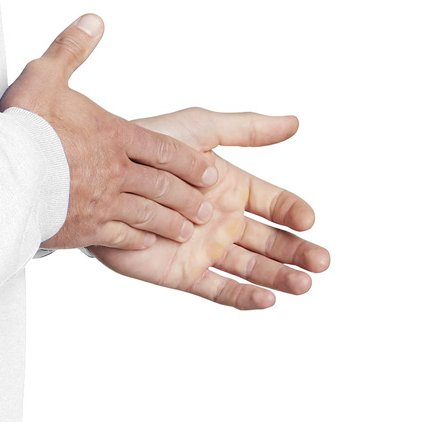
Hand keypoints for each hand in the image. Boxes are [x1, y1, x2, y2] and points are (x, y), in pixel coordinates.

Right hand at [0, 15, 218, 250]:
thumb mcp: (47, 75)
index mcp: (114, 135)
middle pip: (164, 186)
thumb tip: (93, 21)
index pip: (163, 150)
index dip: (188, 161)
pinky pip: (122, 237)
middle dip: (187, 196)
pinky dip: (138, 240)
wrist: (5, 174)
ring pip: (149, 215)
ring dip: (170, 221)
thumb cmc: (25, 127)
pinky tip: (146, 243)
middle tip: (207, 207)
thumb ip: (72, 48)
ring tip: (186, 229)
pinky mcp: (87, 227)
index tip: (207, 171)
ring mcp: (104, 202)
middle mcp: (117, 171)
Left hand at [86, 107, 329, 309]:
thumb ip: (247, 129)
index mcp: (233, 189)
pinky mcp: (184, 274)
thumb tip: (294, 121)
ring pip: (253, 269)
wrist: (100, 177)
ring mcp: (205, 249)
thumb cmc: (148, 147)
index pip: (276, 204)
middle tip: (322, 262)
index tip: (308, 219)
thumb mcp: (201, 130)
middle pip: (272, 242)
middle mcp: (224, 222)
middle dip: (298, 252)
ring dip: (280, 277)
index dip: (294, 212)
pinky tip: (268, 299)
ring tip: (304, 284)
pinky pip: (220, 290)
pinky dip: (245, 297)